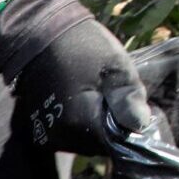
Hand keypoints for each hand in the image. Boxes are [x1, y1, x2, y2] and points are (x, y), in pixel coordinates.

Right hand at [4, 17, 155, 155]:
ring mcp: (47, 134)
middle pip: (100, 145)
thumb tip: (140, 125)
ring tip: (98, 96)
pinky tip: (82, 100)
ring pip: (85, 141)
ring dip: (96, 126)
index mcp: (80, 123)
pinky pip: (70, 134)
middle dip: (112, 127)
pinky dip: (80, 122)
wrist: (39, 33)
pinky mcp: (40, 128)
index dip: (129, 129)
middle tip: (115, 96)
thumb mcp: (115, 65)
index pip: (116, 144)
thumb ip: (128, 98)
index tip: (133, 108)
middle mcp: (60, 137)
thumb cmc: (81, 46)